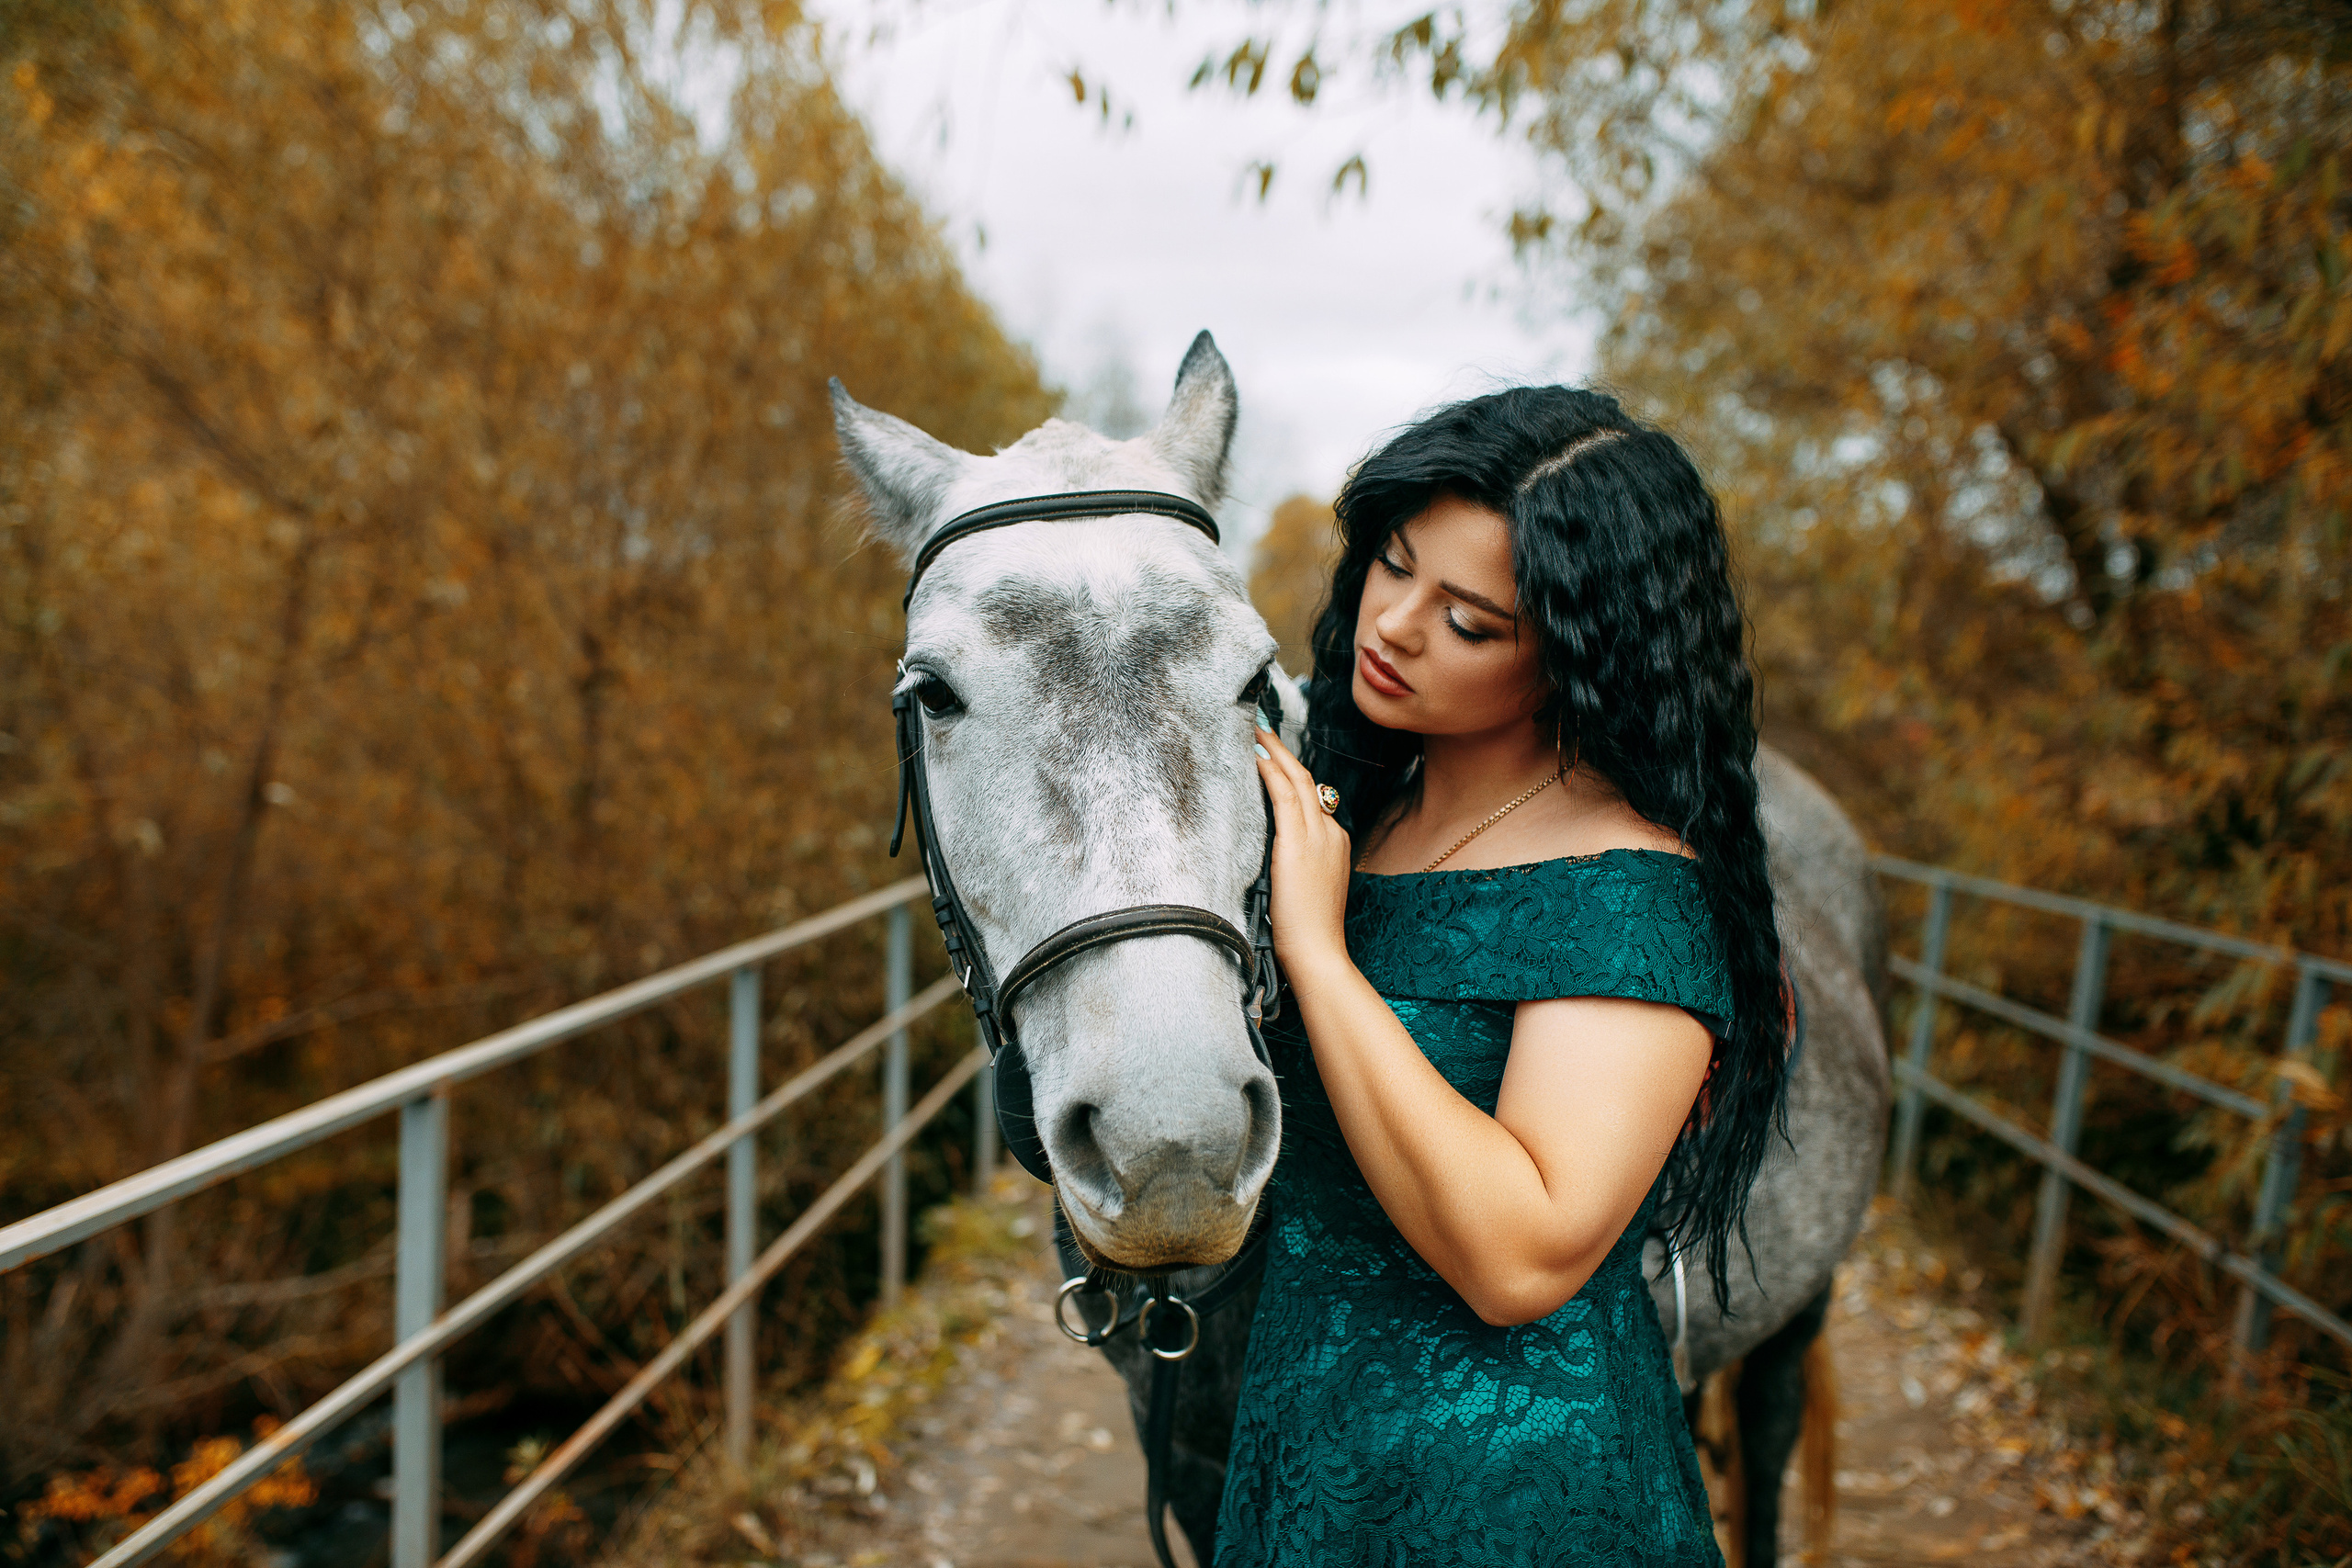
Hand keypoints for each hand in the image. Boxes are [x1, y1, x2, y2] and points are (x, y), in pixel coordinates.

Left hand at [1253, 722, 1354, 973]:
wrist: (1318, 953)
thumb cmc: (1306, 932)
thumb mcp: (1307, 888)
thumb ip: (1295, 862)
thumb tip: (1270, 850)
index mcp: (1335, 841)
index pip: (1312, 797)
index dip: (1292, 772)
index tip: (1273, 756)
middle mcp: (1331, 831)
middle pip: (1307, 779)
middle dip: (1283, 750)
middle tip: (1261, 727)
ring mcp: (1318, 835)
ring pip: (1296, 780)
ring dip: (1273, 751)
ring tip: (1253, 731)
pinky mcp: (1299, 843)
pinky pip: (1283, 795)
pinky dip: (1268, 771)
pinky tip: (1252, 756)